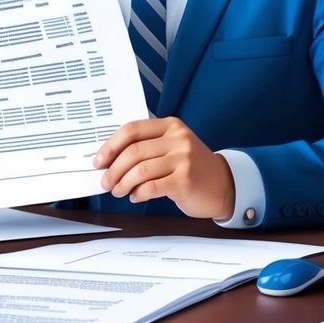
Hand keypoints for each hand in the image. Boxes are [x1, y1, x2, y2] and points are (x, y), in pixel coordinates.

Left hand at [93, 117, 235, 219]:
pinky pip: (151, 187)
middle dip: (114, 169)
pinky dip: (138, 193)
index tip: (99, 160)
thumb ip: (147, 147)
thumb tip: (110, 160)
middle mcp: (178, 139)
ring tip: (119, 191)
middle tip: (106, 181)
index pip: (132, 129)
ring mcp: (183, 159)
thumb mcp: (173, 147)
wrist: (224, 184)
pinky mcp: (185, 180)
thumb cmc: (192, 167)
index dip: (111, 146)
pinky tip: (136, 196)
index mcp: (171, 126)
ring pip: (140, 170)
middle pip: (133, 151)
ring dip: (123, 183)